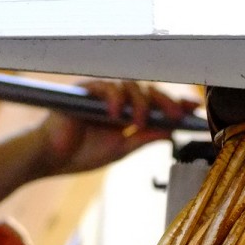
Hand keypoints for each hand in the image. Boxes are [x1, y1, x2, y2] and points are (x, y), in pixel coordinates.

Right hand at [36, 80, 201, 175]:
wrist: (51, 158)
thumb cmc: (81, 154)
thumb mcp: (121, 148)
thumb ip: (144, 137)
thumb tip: (170, 132)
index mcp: (126, 112)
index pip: (154, 103)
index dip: (174, 103)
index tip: (193, 108)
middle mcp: (116, 99)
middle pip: (147, 90)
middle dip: (164, 101)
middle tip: (175, 114)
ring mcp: (101, 93)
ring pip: (130, 86)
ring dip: (138, 103)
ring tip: (137, 121)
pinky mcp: (85, 90)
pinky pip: (106, 86)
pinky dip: (113, 99)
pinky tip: (116, 114)